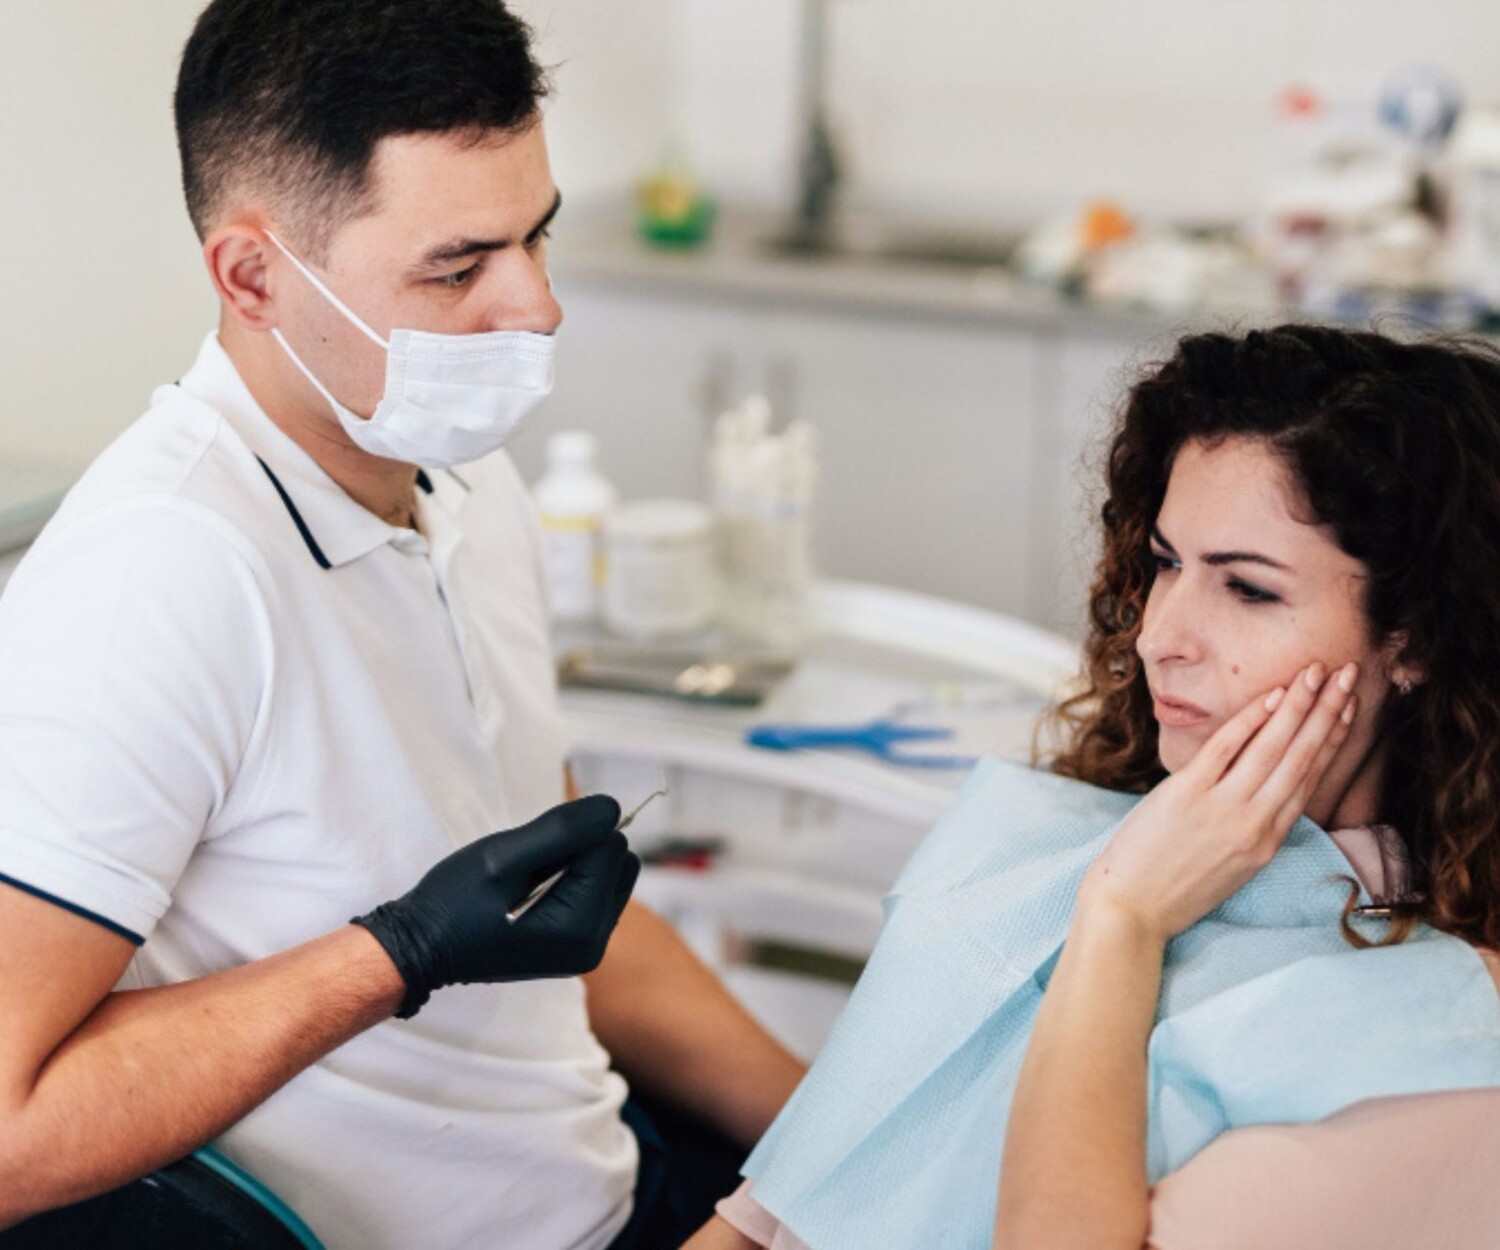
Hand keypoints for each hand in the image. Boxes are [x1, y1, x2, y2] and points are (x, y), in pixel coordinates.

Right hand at [354, 795, 640, 1016]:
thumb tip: (613, 807)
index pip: (611, 846)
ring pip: (610, 873)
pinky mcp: (577, 944)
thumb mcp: (501, 857)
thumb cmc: (453, 903)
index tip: (529, 852)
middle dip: (581, 849)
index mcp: (581, 928)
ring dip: (575, 863)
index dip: (572, 834)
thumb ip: (562, 830)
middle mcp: (594, 944)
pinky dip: (570, 880)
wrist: (421, 948)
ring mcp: (587, 947)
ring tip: (527, 881)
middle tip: (528, 866)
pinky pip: (594, 891)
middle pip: (619, 860)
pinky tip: (531, 892)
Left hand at [1078, 662, 1357, 944]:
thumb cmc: (1174, 888)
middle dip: (1328, 711)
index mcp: (1267, 841)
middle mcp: (1255, 823)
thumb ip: (1250, 826)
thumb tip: (1260, 786)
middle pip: (1302, 757)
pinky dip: (1251, 720)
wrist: (1129, 910)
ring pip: (1273, 748)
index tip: (1349, 707)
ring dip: (1299, 705)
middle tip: (1350, 673)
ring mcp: (1223, 808)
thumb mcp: (1230, 865)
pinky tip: (1272, 695)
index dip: (1332, 739)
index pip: (1310, 779)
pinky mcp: (1187, 795)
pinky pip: (1226, 748)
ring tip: (1318, 671)